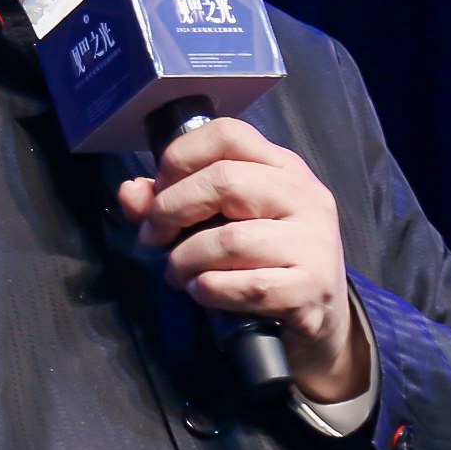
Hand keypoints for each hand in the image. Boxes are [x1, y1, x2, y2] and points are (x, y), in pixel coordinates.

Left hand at [117, 117, 370, 404]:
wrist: (320, 316)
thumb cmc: (262, 260)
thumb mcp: (220, 221)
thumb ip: (171, 202)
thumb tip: (130, 194)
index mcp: (282, 166)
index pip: (228, 134)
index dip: (180, 157)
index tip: (159, 191)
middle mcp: (305, 196)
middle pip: (224, 181)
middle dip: (171, 210)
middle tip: (154, 237)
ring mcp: (314, 242)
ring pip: (231, 240)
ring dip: (185, 260)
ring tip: (177, 274)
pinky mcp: (311, 288)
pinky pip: (247, 286)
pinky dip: (210, 290)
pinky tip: (203, 292)